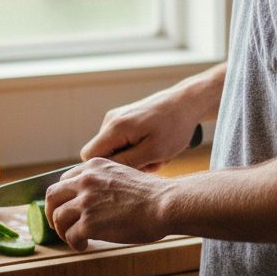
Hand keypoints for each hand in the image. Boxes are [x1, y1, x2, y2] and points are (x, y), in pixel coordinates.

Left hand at [45, 158, 170, 251]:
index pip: (64, 180)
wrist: (165, 204)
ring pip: (58, 218)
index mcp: (94, 167)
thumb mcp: (123, 174)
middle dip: (52, 213)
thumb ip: (103, 181)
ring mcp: (86, 202)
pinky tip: (84, 246)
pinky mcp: (89, 223)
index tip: (66, 207)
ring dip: (63, 231)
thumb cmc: (152, 194)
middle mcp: (86, 181)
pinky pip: (71, 236)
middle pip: (52, 197)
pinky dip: (74, 243)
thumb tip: (91, 199)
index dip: (62, 197)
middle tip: (59, 225)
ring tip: (74, 238)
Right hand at [82, 86, 205, 171]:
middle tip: (151, 162)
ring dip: (136, 157)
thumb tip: (103, 172)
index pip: (89, 156)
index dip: (105, 169)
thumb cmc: (174, 127)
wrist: (187, 102)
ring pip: (116, 149)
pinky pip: (124, 141)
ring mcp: (117, 118)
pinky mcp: (126, 119)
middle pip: (104, 154)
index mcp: (114, 127)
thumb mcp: (153, 151)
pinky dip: (140, 148)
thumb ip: (126, 163)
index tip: (130, 170)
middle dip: (126, 164)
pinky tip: (157, 146)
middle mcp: (110, 120)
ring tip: (158, 154)